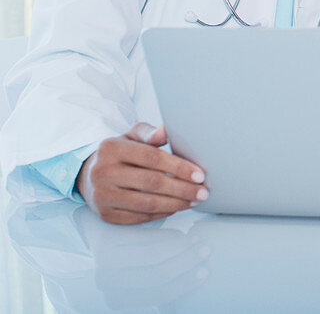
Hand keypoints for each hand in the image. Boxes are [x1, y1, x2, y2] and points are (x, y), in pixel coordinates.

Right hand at [77, 123, 207, 224]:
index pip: (152, 158)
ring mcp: (102, 196)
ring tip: (194, 200)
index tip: (199, 174)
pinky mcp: (105, 214)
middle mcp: (103, 172)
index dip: (178, 167)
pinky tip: (177, 207)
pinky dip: (162, 213)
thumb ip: (150, 133)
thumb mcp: (131, 136)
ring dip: (176, 203)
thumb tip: (166, 130)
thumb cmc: (119, 153)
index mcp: (111, 148)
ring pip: (147, 204)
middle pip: (151, 183)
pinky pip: (139, 217)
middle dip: (182, 189)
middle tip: (203, 191)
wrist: (89, 174)